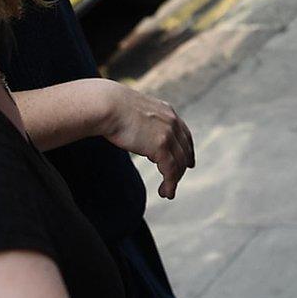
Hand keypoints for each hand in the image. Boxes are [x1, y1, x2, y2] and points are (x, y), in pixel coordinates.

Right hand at [96, 81, 195, 199]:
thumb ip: (140, 120)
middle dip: (181, 169)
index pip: (184, 134)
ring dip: (174, 181)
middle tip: (174, 182)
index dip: (188, 150)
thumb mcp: (133, 111)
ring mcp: (168, 134)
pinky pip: (171, 171)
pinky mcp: (161, 146)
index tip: (189, 163)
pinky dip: (170, 184)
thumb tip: (133, 128)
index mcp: (167, 111)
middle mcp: (172, 122)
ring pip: (179, 164)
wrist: (107, 104)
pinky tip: (165, 193)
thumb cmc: (110, 106)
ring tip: (166, 193)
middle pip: (184, 151)